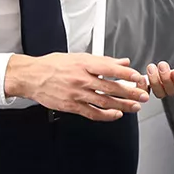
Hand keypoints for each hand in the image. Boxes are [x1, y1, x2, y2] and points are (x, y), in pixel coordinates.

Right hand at [5, 53, 149, 121]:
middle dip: (130, 92)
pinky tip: (116, 115)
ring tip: (134, 107)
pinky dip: (106, 116)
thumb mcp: (79, 57)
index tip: (138, 77)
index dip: (126, 74)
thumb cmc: (53, 65)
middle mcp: (81, 79)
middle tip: (143, 95)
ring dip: (122, 105)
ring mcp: (77, 94)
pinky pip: (92, 113)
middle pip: (110, 88)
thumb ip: (103, 61)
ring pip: (104, 102)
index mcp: (84, 64)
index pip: (110, 69)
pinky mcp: (72, 106)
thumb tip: (123, 62)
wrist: (31, 77)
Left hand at [146, 24, 173, 97]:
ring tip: (151, 67)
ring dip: (155, 82)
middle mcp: (172, 80)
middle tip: (162, 65)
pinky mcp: (147, 79)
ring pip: (159, 92)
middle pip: (172, 90)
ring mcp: (160, 81)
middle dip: (167, 80)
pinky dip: (142, 86)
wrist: (166, 30)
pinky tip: (141, 76)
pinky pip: (145, 89)